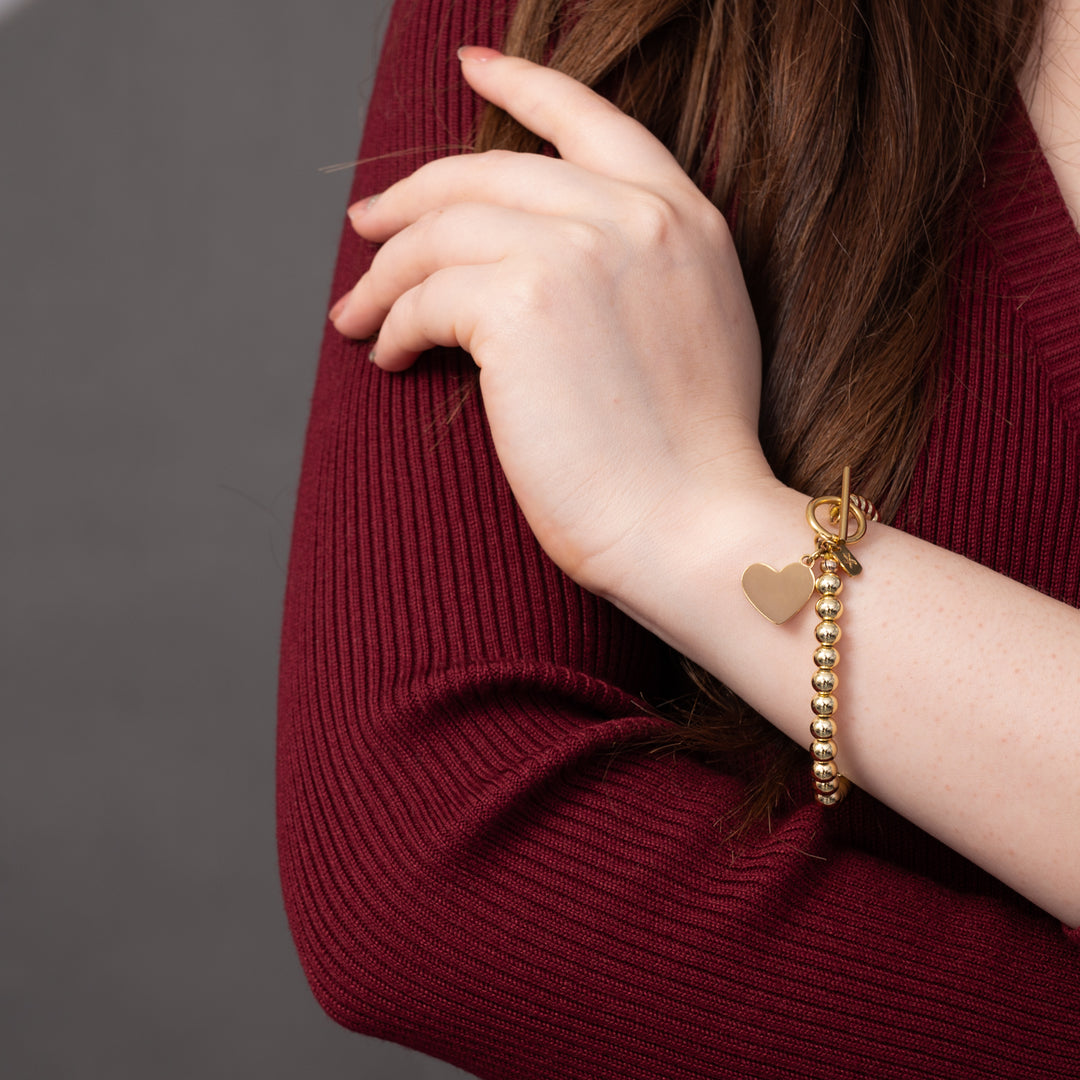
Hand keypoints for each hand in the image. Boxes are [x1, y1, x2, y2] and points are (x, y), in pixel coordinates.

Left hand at [331, 48, 771, 594]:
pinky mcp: (521, 304)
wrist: (696, 527)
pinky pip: (426, 296)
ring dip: (386, 275)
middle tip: (366, 228)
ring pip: (442, 231)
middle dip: (411, 198)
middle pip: (487, 173)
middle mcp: (632, 216)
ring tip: (359, 314)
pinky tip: (386, 356)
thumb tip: (539, 264)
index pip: (589, 120)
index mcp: (682, 218)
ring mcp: (578, 251)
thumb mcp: (692, 333)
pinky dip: (392, 324)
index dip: (523, 85)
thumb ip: (633, 271)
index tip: (472, 67)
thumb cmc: (687, 462)